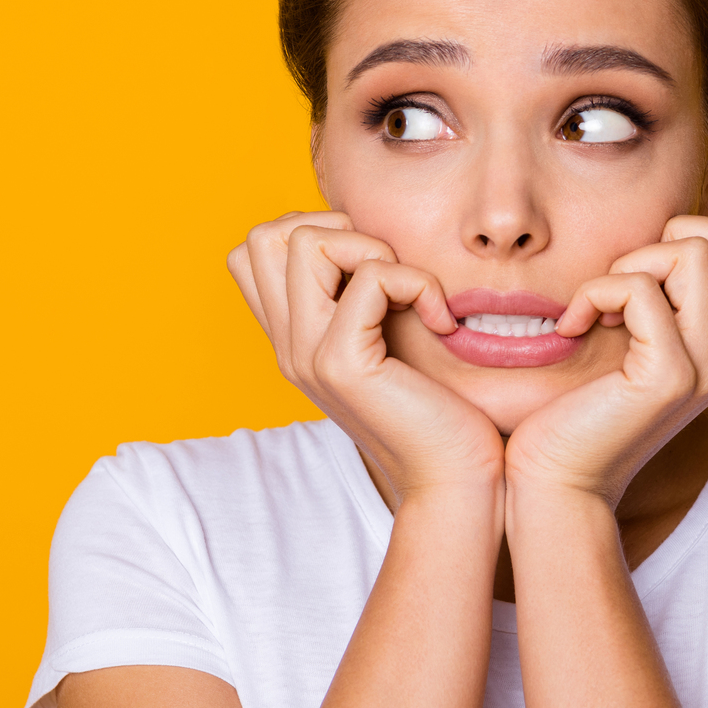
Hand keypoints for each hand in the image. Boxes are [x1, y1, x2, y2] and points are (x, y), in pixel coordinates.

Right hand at [228, 212, 505, 504]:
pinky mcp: (342, 364)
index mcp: (293, 339)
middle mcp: (288, 346)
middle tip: (385, 271)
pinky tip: (441, 320)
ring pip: (304, 242)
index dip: (310, 230)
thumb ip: (361, 297)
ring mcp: (306, 356)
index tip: (368, 265)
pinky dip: (417, 282)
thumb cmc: (439, 410)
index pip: (252, 250)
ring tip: (409, 292)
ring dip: (373, 249)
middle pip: (263, 236)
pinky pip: (370, 277)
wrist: (455, 480)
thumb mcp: (388, 339)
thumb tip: (365, 236)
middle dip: (334, 228)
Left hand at [502, 216, 707, 505]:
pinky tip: (574, 325)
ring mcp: (707, 368)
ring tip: (603, 307)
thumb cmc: (582, 408)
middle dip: (681, 235)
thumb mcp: (637, 343)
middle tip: (635, 280)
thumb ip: (668, 300)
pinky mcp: (667, 378)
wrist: (559, 482)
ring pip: (693, 254)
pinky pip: (639, 290)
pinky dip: (596, 292)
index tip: (657, 276)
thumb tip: (669, 234)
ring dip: (632, 263)